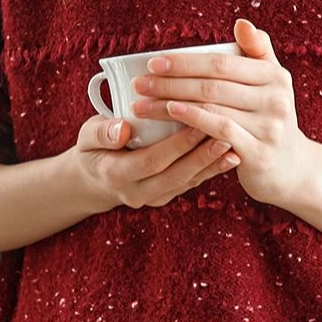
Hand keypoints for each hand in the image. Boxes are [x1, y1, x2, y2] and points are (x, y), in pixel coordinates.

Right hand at [72, 110, 237, 210]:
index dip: (176, 145)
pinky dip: (212, 170)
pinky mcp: (168, 196)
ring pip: (188, 182)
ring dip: (213, 164)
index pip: (152, 161)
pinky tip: (231, 156)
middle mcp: (138, 192)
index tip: (197, 123)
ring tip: (235, 145)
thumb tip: (121, 129)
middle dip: (203, 156)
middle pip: (176, 175)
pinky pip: (192, 184)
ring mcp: (155, 197)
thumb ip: (101, 132)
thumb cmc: (93, 149)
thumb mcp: (86, 137)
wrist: (95, 179)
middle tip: (226, 135)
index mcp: (116, 175)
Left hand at [128, 18, 319, 209]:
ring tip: (142, 104)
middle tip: (140, 83)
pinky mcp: (260, 152)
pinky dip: (193, 120)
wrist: (292, 168)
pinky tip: (171, 114)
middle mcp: (276, 98)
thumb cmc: (268, 120)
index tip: (153, 62)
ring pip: (212, 107)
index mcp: (275, 76)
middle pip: (213, 84)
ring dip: (171, 104)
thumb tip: (241, 23)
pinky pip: (221, 131)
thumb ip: (258, 52)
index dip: (185, 61)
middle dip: (171, 82)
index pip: (222, 62)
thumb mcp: (271, 84)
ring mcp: (269, 126)